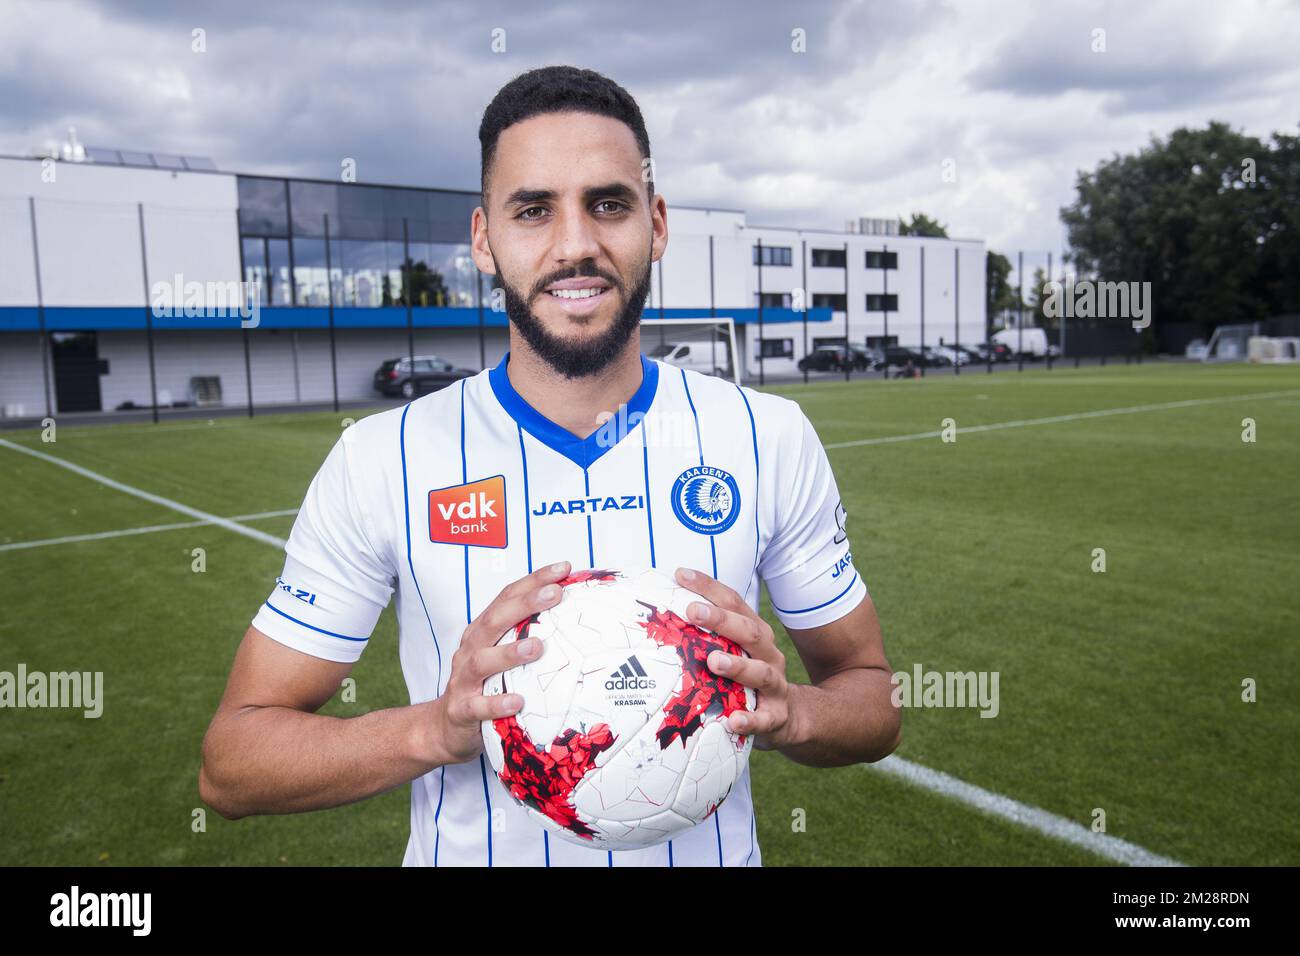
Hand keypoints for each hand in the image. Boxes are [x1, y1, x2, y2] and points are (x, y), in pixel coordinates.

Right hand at [430, 560, 570, 763]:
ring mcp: (463, 680)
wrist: (446, 727)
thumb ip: (530, 637)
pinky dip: (496, 704)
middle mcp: (471, 649)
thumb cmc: (485, 685)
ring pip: (483, 661)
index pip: (507, 598)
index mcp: (483, 632)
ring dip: (510, 652)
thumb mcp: (504, 657)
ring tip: (537, 646)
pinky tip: (517, 701)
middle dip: (526, 604)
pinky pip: (478, 707)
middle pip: (495, 620)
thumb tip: (578, 621)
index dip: (533, 580)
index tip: (563, 569)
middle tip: (555, 594)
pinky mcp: (461, 710)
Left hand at [673, 566, 800, 750]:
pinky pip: (764, 719)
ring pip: (760, 672)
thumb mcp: (735, 651)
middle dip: (722, 620)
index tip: (681, 575)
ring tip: (713, 661)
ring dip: (737, 666)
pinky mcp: (776, 716)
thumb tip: (663, 613)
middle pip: (749, 632)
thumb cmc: (748, 678)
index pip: (734, 603)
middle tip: (693, 611)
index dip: (709, 587)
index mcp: (756, 633)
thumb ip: (708, 635)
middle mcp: (768, 654)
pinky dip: (749, 719)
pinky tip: (732, 720)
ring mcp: (775, 685)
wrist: (789, 715)